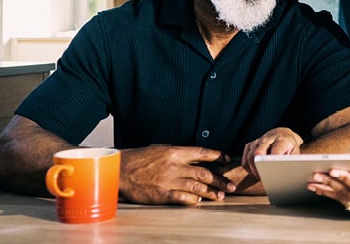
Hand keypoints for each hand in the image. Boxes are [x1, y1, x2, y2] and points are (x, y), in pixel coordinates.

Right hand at [119, 145, 235, 204]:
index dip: (218, 156)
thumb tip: (196, 155)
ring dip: (211, 192)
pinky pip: (183, 198)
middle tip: (230, 186)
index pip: (202, 153)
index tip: (227, 159)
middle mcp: (174, 166)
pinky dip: (194, 200)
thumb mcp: (160, 149)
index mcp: (175, 152)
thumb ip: (178, 152)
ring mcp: (169, 180)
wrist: (118, 171)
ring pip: (197, 186)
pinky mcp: (162, 194)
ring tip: (219, 196)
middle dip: (220, 180)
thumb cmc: (139, 159)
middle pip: (204, 172)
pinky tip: (199, 201)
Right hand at [241, 127, 302, 179]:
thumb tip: (288, 172)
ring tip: (260, 178)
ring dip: (253, 169)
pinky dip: (248, 167)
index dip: (274, 158)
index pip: (277, 148)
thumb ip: (293, 161)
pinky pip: (245, 157)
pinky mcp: (251, 144)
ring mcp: (258, 141)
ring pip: (250, 155)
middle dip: (259, 165)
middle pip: (259, 151)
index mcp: (282, 140)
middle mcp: (268, 138)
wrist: (282, 134)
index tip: (273, 168)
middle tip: (264, 177)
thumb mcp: (296, 152)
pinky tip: (254, 173)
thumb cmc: (290, 147)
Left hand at [307, 162, 349, 217]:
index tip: (333, 170)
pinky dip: (331, 195)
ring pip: (341, 199)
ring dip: (325, 191)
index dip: (345, 178)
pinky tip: (320, 190)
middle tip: (315, 174)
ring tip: (311, 183)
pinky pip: (343, 201)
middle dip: (329, 183)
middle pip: (345, 193)